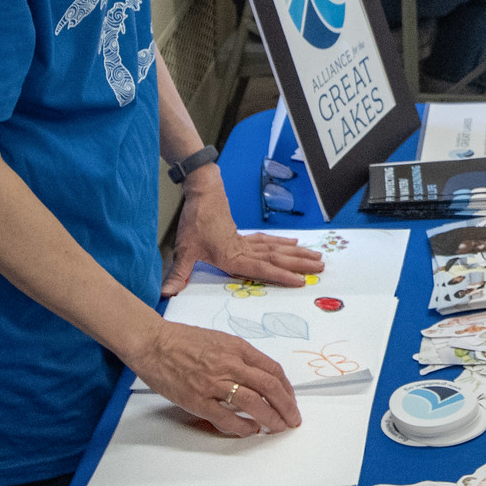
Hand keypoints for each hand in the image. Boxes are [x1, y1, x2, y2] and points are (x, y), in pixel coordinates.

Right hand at [129, 319, 300, 436]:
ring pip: (253, 404)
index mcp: (237, 348)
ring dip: (271, 418)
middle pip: (269, 387)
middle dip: (286, 406)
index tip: (291, 400)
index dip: (287, 388)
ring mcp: (214, 383)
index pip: (272, 370)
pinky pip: (226, 418)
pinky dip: (242, 427)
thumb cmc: (183, 340)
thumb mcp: (219, 340)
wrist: (152, 343)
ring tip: (278, 427)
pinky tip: (250, 430)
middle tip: (293, 419)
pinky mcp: (197, 400)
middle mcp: (230, 364)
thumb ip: (239, 356)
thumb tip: (259, 377)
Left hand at [163, 181, 323, 295]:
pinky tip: (293, 244)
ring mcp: (246, 241)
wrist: (203, 192)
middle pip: (277, 257)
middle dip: (299, 264)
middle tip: (321, 268)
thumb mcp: (184, 250)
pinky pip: (268, 241)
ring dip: (297, 254)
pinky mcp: (243, 234)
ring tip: (316, 257)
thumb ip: (178, 273)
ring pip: (277, 248)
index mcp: (233, 256)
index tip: (301, 281)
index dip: (281, 276)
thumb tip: (165, 293)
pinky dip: (282, 243)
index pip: (262, 268)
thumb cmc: (195, 220)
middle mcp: (244, 249)